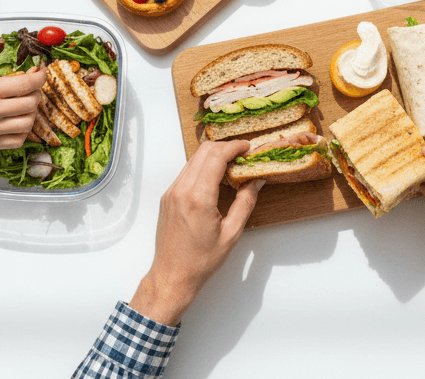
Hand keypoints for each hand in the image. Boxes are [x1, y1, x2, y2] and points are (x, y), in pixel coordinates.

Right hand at [0, 68, 45, 150]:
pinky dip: (23, 132)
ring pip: (28, 122)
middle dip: (36, 93)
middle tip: (31, 89)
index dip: (41, 75)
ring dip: (32, 113)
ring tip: (24, 107)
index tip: (41, 71)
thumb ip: (1, 83)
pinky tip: (17, 124)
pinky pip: (18, 140)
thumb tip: (26, 78)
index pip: (27, 82)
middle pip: (31, 102)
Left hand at [131, 141, 262, 324]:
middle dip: (225, 148)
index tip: (247, 147)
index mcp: (198, 198)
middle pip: (204, 151)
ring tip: (231, 167)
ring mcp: (172, 192)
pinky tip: (215, 179)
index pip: (216, 156)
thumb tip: (256, 180)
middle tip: (242, 156)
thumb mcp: (231, 234)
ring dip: (213, 156)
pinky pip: (187, 171)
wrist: (171, 276)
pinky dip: (203, 167)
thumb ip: (245, 202)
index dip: (234, 146)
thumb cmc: (201, 261)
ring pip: (194, 159)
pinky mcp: (168, 196)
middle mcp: (181, 190)